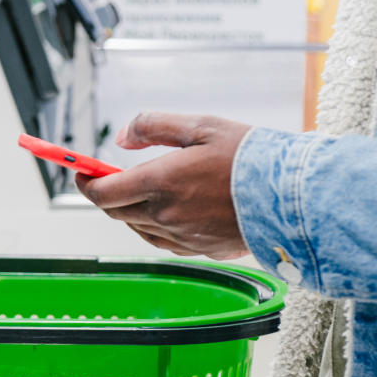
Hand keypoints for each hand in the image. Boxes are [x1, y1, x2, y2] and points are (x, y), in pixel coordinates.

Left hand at [75, 112, 251, 259]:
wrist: (295, 198)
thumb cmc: (251, 158)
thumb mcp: (200, 126)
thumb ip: (153, 126)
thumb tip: (122, 138)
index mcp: (159, 183)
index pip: (102, 193)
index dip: (84, 183)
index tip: (81, 172)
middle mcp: (165, 215)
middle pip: (116, 211)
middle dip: (106, 194)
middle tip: (107, 177)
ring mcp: (181, 237)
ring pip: (137, 227)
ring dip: (130, 210)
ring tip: (142, 190)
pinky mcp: (199, 251)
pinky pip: (162, 241)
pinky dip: (154, 226)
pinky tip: (167, 211)